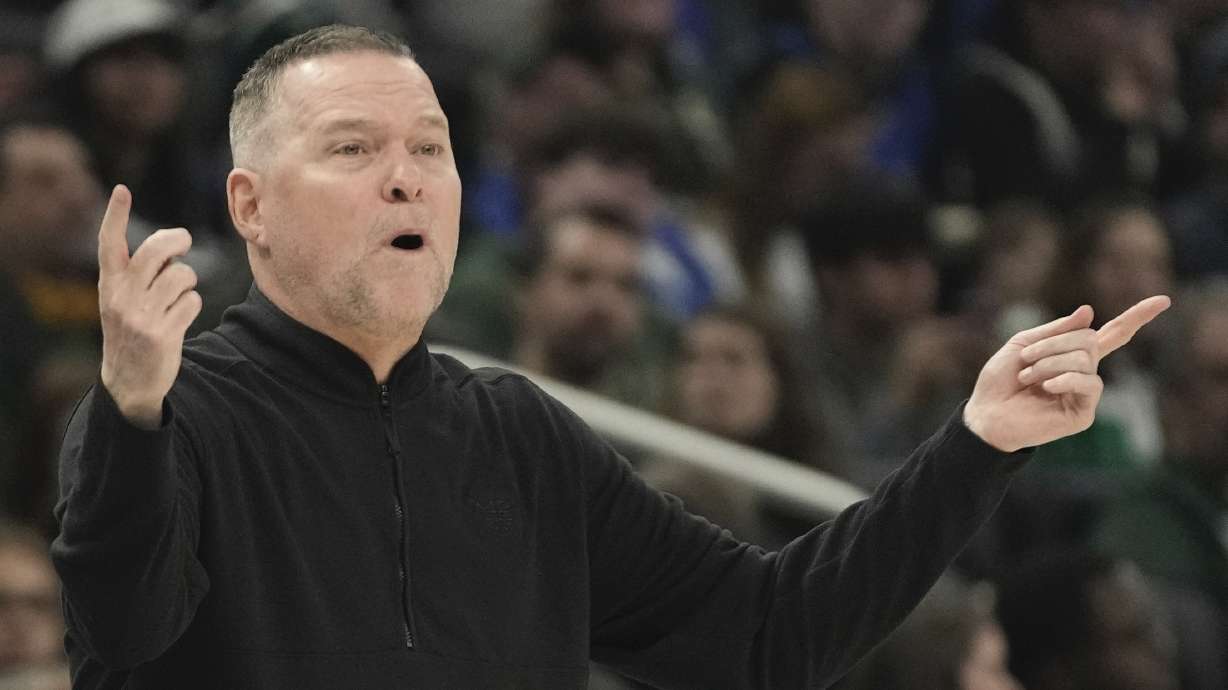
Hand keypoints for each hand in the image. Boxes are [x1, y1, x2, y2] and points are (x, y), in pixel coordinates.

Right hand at [97, 185, 201, 428]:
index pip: (109, 243)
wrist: (129, 381)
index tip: (122, 190)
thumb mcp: (122, 300)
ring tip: (178, 296)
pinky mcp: (162, 334)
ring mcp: (141, 316)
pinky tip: (180, 318)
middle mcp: (121, 297)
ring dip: (188, 282)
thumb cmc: (132, 329)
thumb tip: (174, 244)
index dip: (115, 215)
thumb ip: (141, 273)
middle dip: (177, 239)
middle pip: (156, 250)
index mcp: (109, 285)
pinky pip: (192, 302)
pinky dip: (192, 306)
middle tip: (184, 241)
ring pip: (181, 275)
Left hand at [963, 296, 1170, 451]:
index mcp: (1072, 354)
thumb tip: (1090, 311)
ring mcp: (1085, 394)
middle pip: (1089, 340)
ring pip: (1086, 360)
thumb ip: (1056, 330)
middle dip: (1053, 344)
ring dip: (1049, 362)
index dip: (1137, 317)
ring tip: (1027, 376)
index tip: (1163, 300)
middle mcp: (1084, 373)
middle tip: (1026, 359)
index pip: (1112, 334)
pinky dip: (1065, 379)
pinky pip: (1090, 384)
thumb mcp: (1024, 344)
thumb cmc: (1000, 379)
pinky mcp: (1083, 413)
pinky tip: (1047, 386)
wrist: (985, 412)